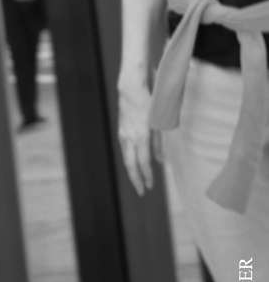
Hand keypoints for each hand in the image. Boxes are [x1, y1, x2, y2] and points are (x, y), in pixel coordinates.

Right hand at [117, 79, 157, 195]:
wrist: (130, 89)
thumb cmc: (148, 104)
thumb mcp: (159, 123)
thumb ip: (159, 143)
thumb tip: (159, 161)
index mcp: (140, 136)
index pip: (143, 162)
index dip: (147, 176)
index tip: (150, 187)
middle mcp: (128, 137)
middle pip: (130, 164)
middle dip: (136, 179)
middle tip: (141, 192)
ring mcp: (123, 134)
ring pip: (126, 157)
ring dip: (132, 170)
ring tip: (138, 180)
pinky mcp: (121, 130)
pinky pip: (125, 149)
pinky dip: (130, 159)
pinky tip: (134, 163)